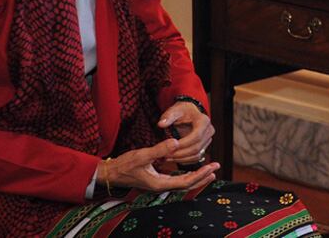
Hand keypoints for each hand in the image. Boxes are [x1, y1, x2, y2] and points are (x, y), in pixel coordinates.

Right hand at [99, 139, 219, 192]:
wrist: (112, 173)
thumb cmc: (125, 165)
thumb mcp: (142, 155)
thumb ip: (159, 149)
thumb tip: (176, 143)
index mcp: (160, 183)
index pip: (186, 181)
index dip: (200, 174)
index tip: (212, 167)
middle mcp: (162, 186)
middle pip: (188, 184)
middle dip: (203, 176)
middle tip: (216, 167)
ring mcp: (160, 184)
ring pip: (183, 183)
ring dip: (197, 176)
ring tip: (209, 170)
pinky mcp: (157, 179)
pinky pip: (177, 179)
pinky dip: (187, 175)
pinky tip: (191, 169)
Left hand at [158, 100, 215, 164]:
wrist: (190, 113)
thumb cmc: (183, 111)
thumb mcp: (175, 110)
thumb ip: (168, 117)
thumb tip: (161, 124)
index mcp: (203, 121)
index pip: (196, 136)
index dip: (183, 144)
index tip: (170, 146)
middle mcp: (209, 131)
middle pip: (197, 147)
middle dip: (181, 153)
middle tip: (166, 155)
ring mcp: (208, 139)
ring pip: (197, 154)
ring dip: (182, 158)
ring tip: (168, 158)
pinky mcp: (204, 146)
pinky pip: (196, 157)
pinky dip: (185, 160)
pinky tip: (174, 159)